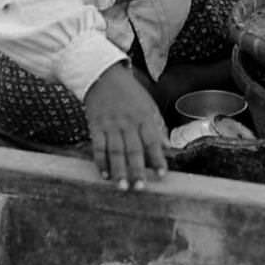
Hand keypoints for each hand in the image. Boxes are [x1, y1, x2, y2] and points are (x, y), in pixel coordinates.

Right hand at [84, 61, 168, 189]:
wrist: (103, 76)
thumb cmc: (130, 94)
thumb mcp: (149, 105)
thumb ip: (158, 127)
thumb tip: (169, 147)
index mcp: (144, 117)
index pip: (153, 140)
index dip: (158, 158)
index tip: (162, 174)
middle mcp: (128, 122)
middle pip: (133, 149)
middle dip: (137, 169)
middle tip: (140, 188)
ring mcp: (110, 124)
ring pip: (115, 150)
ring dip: (118, 170)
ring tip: (122, 187)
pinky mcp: (95, 126)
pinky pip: (98, 146)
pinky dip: (101, 161)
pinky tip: (104, 175)